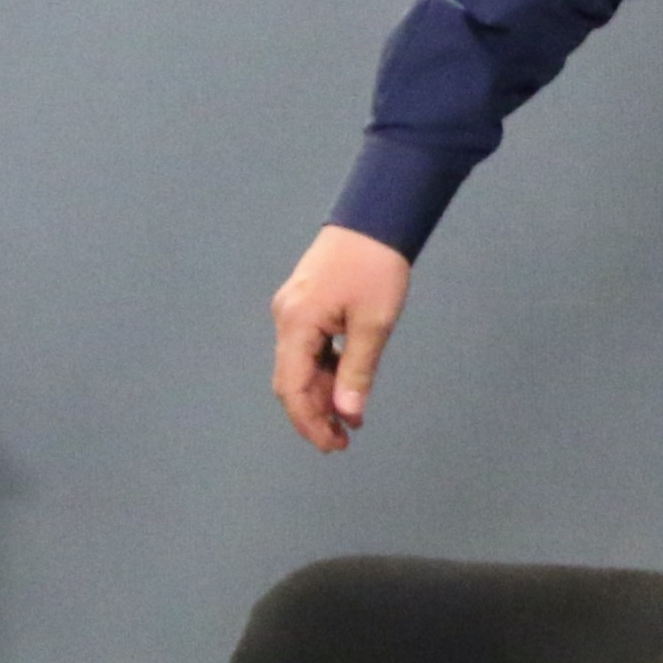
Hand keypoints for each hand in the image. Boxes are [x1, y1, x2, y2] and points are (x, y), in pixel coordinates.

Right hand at [270, 225, 411, 450]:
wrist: (375, 217)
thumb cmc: (376, 266)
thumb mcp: (374, 323)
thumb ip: (357, 371)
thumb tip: (348, 414)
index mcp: (297, 324)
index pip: (292, 388)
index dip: (309, 422)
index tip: (333, 445)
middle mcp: (286, 318)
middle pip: (291, 381)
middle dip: (314, 413)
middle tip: (342, 440)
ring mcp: (293, 310)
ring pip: (300, 365)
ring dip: (322, 393)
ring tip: (350, 419)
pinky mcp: (305, 304)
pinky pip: (308, 347)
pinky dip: (324, 370)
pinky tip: (346, 384)